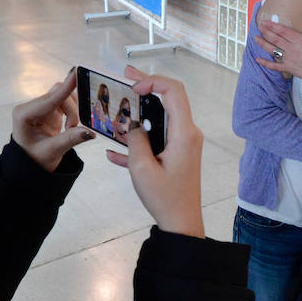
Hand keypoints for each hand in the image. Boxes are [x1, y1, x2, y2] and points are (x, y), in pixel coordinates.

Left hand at [11, 68, 94, 171]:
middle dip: (71, 111)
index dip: (65, 88)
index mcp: (24, 115)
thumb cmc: (34, 159)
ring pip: (64, 96)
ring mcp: (39, 106)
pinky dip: (72, 111)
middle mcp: (30, 107)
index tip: (76, 73)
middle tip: (72, 129)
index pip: (49, 99)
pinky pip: (65, 101)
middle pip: (58, 95)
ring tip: (69, 129)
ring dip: (73, 112)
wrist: (29, 165)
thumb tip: (90, 132)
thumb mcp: (52, 152)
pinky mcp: (48, 108)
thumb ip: (71, 139)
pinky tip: (70, 124)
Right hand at [105, 66, 204, 237]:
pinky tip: (114, 153)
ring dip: (138, 117)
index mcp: (183, 133)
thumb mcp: (142, 168)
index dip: (152, 82)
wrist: (181, 224)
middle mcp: (187, 134)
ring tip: (115, 114)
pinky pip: (157, 139)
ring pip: (160, 119)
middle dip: (145, 87)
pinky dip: (139, 141)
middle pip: (169, 99)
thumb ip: (135, 139)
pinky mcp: (177, 154)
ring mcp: (183, 144)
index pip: (174, 91)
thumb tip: (131, 123)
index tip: (132, 86)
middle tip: (125, 76)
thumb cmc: (165, 198)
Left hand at [254, 11, 301, 86]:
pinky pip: (275, 66)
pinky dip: (265, 63)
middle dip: (266, 32)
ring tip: (255, 38)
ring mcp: (289, 60)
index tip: (266, 21)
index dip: (273, 26)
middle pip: (276, 39)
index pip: (283, 31)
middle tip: (259, 26)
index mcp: (300, 41)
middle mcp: (292, 49)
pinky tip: (258, 60)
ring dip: (263, 44)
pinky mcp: (289, 69)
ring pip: (273, 50)